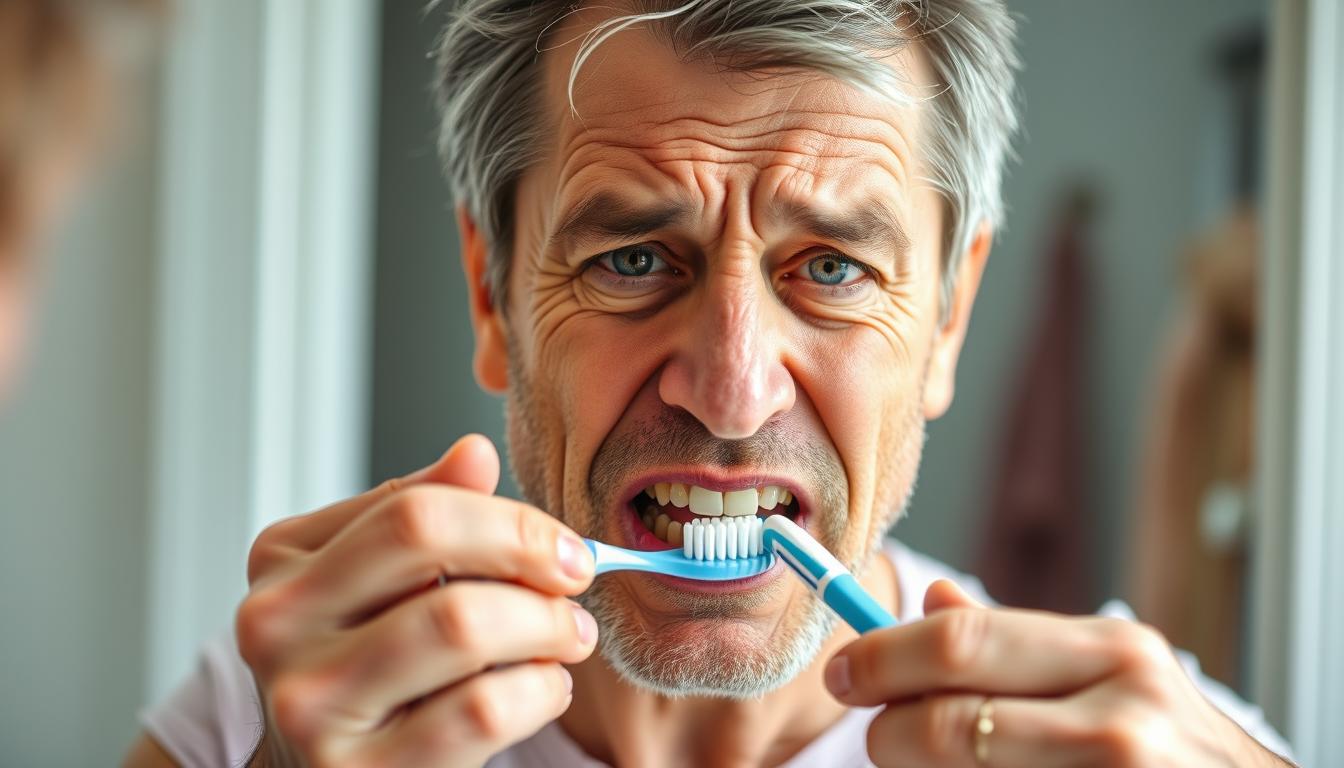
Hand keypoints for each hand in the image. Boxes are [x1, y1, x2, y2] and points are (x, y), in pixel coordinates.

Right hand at [236, 434, 597, 767]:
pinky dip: (539, 691)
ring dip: (545, 625)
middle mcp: (277, 625)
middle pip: (427, 542)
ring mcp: (310, 704)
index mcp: (284, 560)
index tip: (562, 544)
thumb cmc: (367, 672)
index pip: (414, 505)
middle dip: (528, 553)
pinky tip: (542, 689)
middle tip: (576, 579)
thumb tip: (473, 454)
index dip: (508, 519)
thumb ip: (421, 516)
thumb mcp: (379, 585)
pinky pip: (481, 709)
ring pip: (461, 624)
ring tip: (568, 637)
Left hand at [824, 580, 1288, 766]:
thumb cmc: (1176, 747)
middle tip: (875, 737)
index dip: (882, 658)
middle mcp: (1120, 715)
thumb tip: (933, 598)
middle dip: (888, 733)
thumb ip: (1020, 645)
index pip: (960, 641)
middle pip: (947, 721)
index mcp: (1112, 651)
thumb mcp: (1114, 677)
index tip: (843, 675)